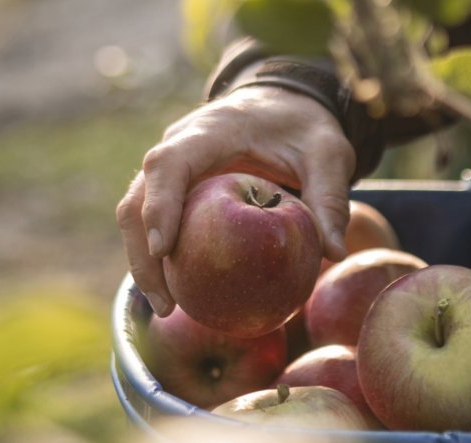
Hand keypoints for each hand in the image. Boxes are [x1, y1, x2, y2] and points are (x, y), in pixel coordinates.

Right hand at [115, 86, 355, 315]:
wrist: (284, 104)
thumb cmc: (304, 127)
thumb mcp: (329, 154)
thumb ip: (331, 198)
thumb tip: (335, 254)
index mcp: (211, 130)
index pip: (169, 163)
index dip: (159, 205)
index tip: (162, 250)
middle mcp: (179, 146)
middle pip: (137, 197)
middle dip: (142, 253)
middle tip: (165, 304)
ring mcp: (173, 169)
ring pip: (136, 214)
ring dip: (145, 263)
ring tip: (167, 309)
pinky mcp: (176, 190)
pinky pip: (155, 224)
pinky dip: (162, 259)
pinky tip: (181, 296)